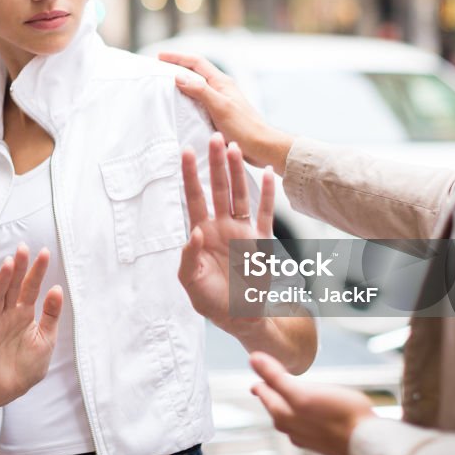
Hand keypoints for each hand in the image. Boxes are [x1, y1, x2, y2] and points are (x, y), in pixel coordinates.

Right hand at [0, 244, 62, 407]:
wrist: (10, 390)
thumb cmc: (29, 364)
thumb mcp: (46, 339)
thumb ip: (51, 315)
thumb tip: (57, 288)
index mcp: (25, 313)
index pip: (31, 287)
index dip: (37, 271)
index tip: (45, 252)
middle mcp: (8, 314)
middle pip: (13, 287)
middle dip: (18, 268)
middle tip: (23, 248)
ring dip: (2, 280)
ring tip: (9, 263)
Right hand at [160, 52, 292, 173]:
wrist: (262, 146)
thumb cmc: (244, 127)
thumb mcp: (220, 107)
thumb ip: (200, 90)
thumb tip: (179, 77)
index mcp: (222, 82)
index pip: (197, 62)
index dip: (177, 57)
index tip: (159, 57)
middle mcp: (221, 88)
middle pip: (196, 72)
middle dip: (178, 67)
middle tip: (159, 69)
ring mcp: (221, 101)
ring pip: (197, 86)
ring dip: (182, 83)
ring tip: (165, 86)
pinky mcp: (220, 114)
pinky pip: (199, 101)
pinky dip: (187, 99)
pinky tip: (179, 108)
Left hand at [178, 132, 274, 331]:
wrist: (239, 316)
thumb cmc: (211, 300)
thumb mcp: (190, 282)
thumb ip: (189, 258)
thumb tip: (195, 232)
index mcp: (203, 233)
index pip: (194, 197)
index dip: (190, 175)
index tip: (185, 152)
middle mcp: (222, 226)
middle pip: (218, 188)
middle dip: (216, 164)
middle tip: (214, 138)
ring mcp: (243, 231)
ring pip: (240, 195)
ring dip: (238, 172)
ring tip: (235, 148)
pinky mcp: (261, 242)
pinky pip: (266, 213)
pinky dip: (268, 195)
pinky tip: (269, 174)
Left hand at [250, 351, 375, 454]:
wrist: (368, 442)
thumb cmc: (339, 416)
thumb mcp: (303, 393)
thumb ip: (276, 377)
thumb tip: (253, 360)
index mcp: (282, 415)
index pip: (263, 390)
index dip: (261, 374)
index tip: (257, 361)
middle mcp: (290, 428)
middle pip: (274, 404)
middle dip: (270, 390)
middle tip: (267, 377)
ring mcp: (306, 436)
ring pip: (289, 415)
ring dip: (285, 401)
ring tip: (286, 390)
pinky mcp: (321, 440)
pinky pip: (304, 423)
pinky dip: (301, 412)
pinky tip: (309, 410)